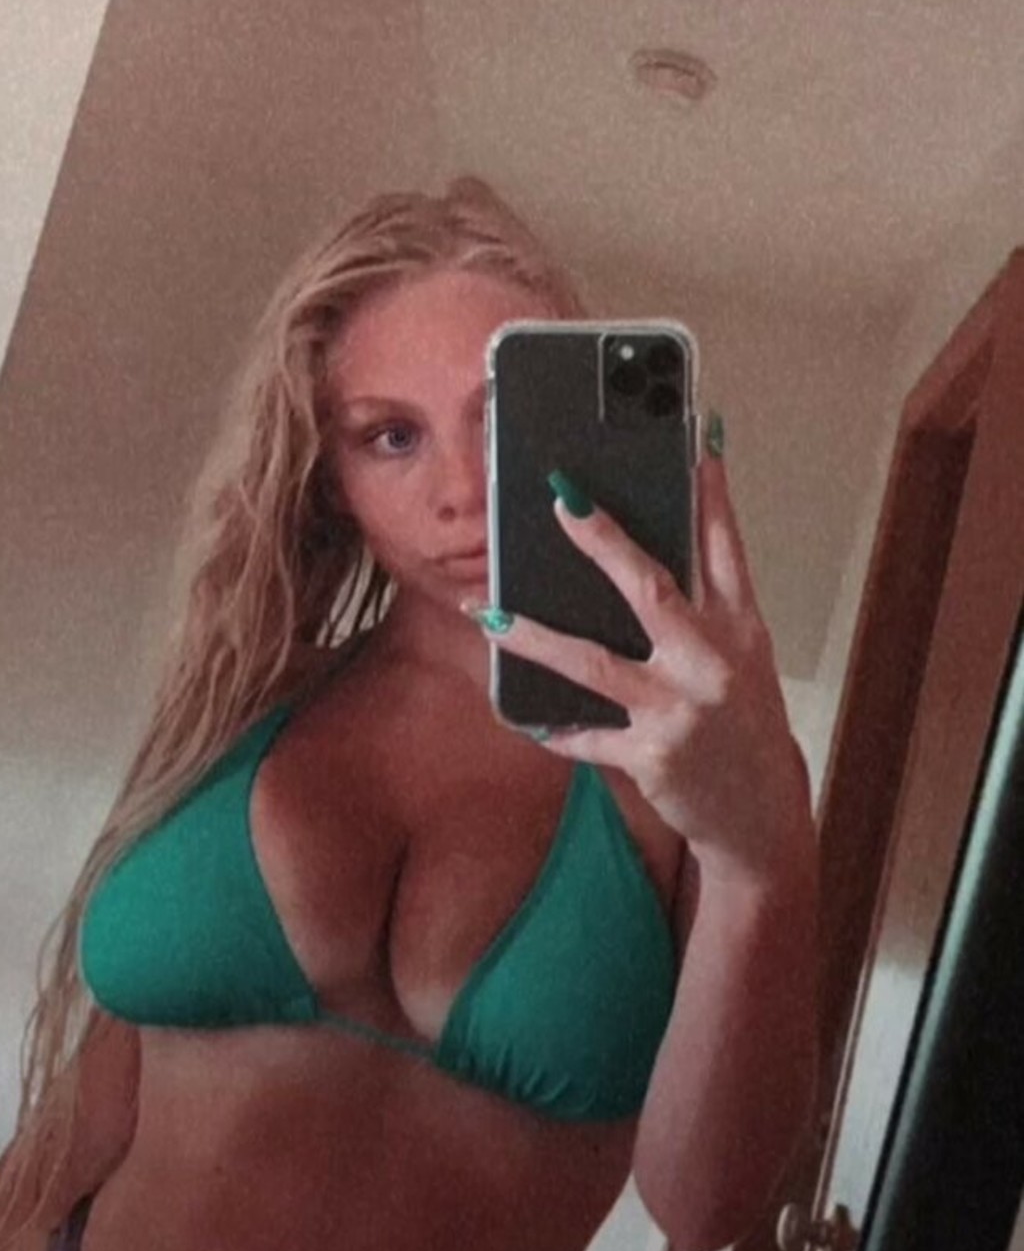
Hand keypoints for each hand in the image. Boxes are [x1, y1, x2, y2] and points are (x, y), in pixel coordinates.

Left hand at [470, 453, 813, 890]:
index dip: (711, 493)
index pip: (723, 547)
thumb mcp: (740, 656)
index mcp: (740, 627)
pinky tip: (521, 715)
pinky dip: (553, 727)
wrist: (758, 811)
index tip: (693, 439)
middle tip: (560, 499)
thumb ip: (703, 606)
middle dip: (604, 541)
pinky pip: (585, 734)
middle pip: (651, 589)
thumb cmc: (740, 719)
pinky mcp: (650, 755)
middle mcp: (712, 662)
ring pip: (595, 663)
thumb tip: (642, 552)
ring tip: (492, 612)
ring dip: (536, 636)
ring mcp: (679, 710)